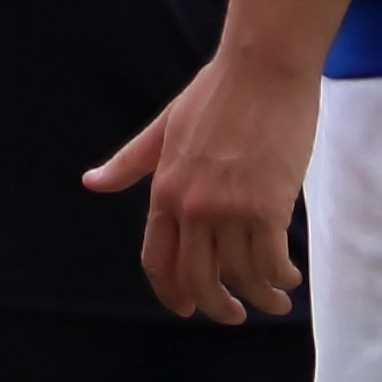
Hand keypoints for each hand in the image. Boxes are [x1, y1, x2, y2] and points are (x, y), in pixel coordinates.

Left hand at [83, 49, 317, 324]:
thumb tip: (91, 182)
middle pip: (198, 280)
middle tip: (235, 315)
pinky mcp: (267, 204)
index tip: (188, 308)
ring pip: (240, 276)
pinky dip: (281, 278)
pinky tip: (289, 277)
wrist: (261, 66)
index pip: (157, 259)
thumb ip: (131, 161)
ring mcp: (228, 206)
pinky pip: (271, 261)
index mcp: (164, 187)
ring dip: (260, 297)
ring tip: (276, 299)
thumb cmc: (217, 91)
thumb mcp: (164, 126)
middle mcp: (191, 204)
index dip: (172, 293)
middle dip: (218, 309)